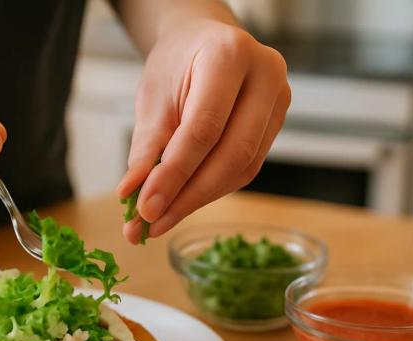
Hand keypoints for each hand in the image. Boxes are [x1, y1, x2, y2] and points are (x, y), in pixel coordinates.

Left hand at [116, 20, 289, 242]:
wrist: (204, 43)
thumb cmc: (177, 64)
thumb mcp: (153, 98)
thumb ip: (146, 148)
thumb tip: (133, 197)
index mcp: (230, 56)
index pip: (203, 129)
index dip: (173, 174)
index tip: (144, 209)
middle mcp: (266, 76)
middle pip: (232, 154)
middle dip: (188, 197)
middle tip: (152, 224)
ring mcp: (279, 101)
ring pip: (242, 167)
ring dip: (199, 200)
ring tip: (160, 220)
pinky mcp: (277, 125)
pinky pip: (246, 168)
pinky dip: (211, 190)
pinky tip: (183, 202)